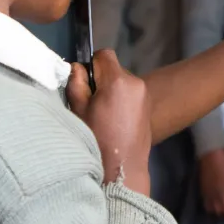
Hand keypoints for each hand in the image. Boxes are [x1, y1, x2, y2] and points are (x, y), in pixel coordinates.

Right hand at [68, 50, 151, 191]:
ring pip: (122, 81)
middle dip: (101, 80)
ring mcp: (144, 94)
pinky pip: (130, 93)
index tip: (85, 83)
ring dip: (112, 90)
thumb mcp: (78, 109)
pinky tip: (114, 119)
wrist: (122, 168)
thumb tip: (78, 68)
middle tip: (91, 102)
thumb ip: (76, 83)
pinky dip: (121, 99)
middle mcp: (136, 82)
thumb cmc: (96, 139)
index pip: (104, 55)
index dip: (92, 65)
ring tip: (103, 114)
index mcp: (118, 81)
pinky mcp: (148, 105)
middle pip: (113, 69)